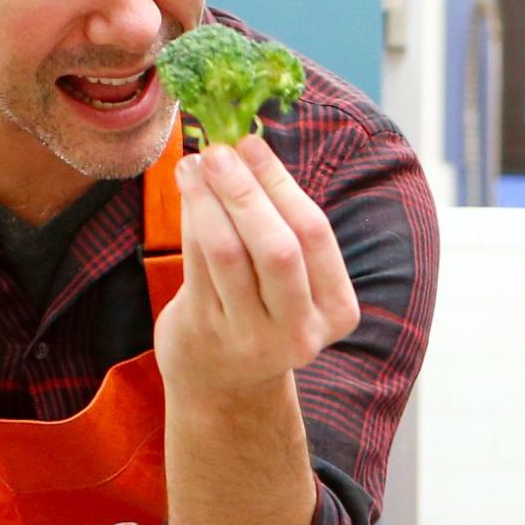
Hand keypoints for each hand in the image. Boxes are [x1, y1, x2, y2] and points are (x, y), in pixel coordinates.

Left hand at [153, 135, 360, 399]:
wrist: (223, 381)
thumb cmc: (261, 307)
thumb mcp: (290, 279)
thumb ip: (281, 222)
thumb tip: (248, 145)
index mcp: (337, 309)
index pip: (314, 234)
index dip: (280, 183)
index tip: (252, 143)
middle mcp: (300, 330)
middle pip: (276, 247)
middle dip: (245, 190)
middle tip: (219, 150)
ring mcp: (251, 338)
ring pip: (229, 253)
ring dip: (208, 199)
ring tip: (192, 164)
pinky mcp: (206, 334)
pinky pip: (196, 264)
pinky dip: (191, 219)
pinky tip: (187, 193)